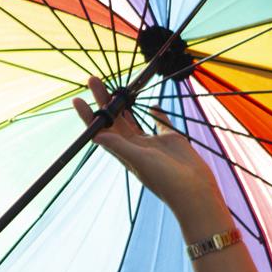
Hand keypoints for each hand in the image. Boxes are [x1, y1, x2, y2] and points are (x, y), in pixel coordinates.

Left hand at [72, 77, 220, 221]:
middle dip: (103, 100)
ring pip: (133, 118)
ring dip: (123, 103)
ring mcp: (151, 142)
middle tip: (93, 80)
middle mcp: (135, 146)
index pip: (101, 130)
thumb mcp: (140, 162)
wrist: (194, 191)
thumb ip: (120, 147)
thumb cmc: (166, 182)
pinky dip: (155, 113)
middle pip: (114, 119)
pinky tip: (151, 104)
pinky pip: (159, 122)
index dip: (88, 116)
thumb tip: (97, 136)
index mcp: (124, 152)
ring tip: (115, 87)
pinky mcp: (169, 139)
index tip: (77, 100)